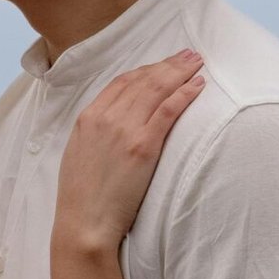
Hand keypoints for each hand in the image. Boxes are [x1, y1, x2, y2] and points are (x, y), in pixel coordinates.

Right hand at [54, 50, 203, 251]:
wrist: (84, 223)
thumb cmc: (83, 197)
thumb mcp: (80, 154)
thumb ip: (97, 132)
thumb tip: (115, 124)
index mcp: (88, 117)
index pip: (121, 82)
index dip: (146, 70)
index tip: (162, 65)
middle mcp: (106, 117)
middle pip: (142, 80)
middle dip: (168, 65)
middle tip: (188, 55)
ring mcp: (125, 130)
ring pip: (157, 89)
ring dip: (180, 72)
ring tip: (197, 63)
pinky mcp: (143, 147)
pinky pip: (168, 110)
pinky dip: (184, 94)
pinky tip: (198, 86)